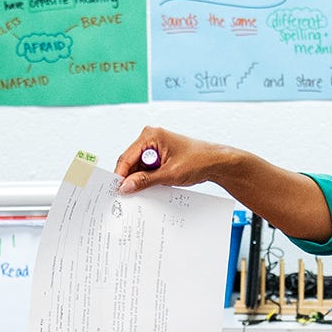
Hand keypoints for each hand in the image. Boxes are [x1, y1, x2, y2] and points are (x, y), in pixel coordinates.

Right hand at [114, 127, 237, 193]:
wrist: (215, 162)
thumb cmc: (198, 161)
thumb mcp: (169, 174)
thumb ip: (145, 180)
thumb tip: (126, 186)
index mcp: (150, 135)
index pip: (126, 157)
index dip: (121, 175)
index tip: (117, 191)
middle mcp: (150, 137)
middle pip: (130, 162)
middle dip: (130, 178)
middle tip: (128, 195)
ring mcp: (154, 145)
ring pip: (137, 166)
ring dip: (140, 179)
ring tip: (145, 190)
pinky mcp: (159, 154)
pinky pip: (146, 167)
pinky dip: (147, 177)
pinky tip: (152, 186)